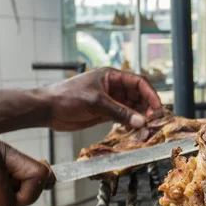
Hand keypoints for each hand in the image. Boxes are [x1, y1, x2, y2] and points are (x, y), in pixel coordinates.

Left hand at [42, 67, 162, 131]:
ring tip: (145, 127)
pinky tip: (134, 129)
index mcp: (111, 76)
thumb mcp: (96, 103)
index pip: (138, 82)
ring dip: (139, 116)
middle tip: (153, 120)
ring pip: (132, 107)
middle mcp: (113, 87)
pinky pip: (123, 117)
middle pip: (138, 95)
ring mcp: (109, 100)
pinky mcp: (104, 113)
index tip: (158, 107)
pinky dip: (130, 123)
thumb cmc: (68, 97)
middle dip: (147, 107)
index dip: (150, 94)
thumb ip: (120, 113)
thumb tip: (141, 121)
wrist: (48, 109)